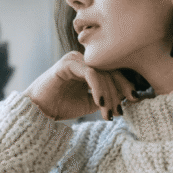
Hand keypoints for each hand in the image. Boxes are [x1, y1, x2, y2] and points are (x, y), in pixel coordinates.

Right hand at [23, 51, 140, 120]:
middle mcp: (82, 59)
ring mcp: (74, 59)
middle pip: (110, 69)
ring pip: (102, 72)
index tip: (135, 100)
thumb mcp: (90, 103)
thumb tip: (129, 97)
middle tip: (122, 109)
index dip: (125, 84)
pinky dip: (98, 88)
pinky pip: (90, 73)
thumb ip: (107, 97)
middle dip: (120, 90)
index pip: (113, 71)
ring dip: (109, 94)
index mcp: (88, 66)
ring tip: (108, 112)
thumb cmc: (61, 107)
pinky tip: (100, 102)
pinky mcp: (67, 64)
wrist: (37, 111)